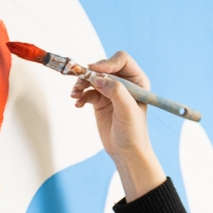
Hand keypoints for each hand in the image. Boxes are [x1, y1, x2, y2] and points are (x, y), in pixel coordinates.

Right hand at [71, 51, 164, 200]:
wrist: (125, 152)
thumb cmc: (133, 132)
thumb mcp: (127, 110)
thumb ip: (116, 91)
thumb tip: (99, 78)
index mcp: (137, 80)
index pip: (121, 60)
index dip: (108, 63)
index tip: (95, 70)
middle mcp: (124, 83)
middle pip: (103, 67)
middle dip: (90, 74)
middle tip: (80, 83)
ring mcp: (110, 91)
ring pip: (92, 78)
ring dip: (81, 84)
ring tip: (75, 95)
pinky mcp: (99, 100)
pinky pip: (86, 91)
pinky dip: (80, 95)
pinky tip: (78, 104)